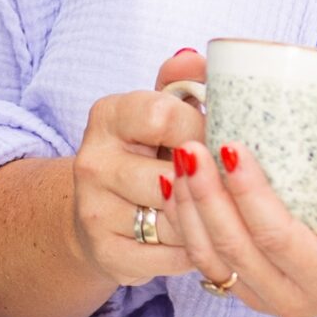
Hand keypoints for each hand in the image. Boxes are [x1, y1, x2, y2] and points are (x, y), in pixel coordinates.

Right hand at [66, 48, 212, 288]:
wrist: (97, 214)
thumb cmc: (144, 155)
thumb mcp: (158, 112)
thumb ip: (181, 83)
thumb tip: (199, 59)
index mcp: (107, 115)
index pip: (161, 115)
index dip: (200, 129)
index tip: (216, 139)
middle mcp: (92, 160)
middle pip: (173, 174)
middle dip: (208, 182)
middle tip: (223, 182)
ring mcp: (95, 210)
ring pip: (176, 219)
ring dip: (205, 220)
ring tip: (213, 212)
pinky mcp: (107, 252)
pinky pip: (172, 257)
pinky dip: (194, 252)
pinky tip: (197, 239)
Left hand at [171, 111, 316, 316]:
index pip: (278, 238)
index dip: (250, 195)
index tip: (232, 147)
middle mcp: (292, 299)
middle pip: (234, 249)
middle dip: (206, 197)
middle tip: (191, 148)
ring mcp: (264, 299)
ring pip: (210, 260)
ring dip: (188, 211)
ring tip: (177, 161)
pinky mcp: (246, 290)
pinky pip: (205, 262)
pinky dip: (184, 224)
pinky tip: (174, 186)